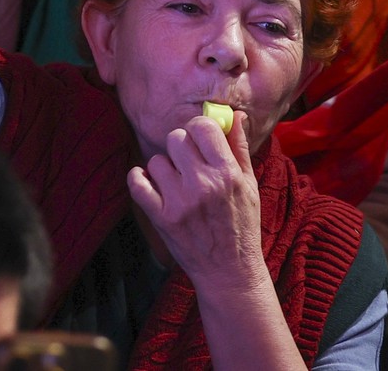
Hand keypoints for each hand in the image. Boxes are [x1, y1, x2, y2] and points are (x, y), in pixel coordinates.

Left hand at [129, 110, 264, 289]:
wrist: (229, 272)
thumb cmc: (241, 225)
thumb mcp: (250, 185)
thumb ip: (239, 148)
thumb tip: (234, 116)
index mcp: (227, 173)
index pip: (202, 127)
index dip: (198, 129)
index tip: (198, 139)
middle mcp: (203, 185)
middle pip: (176, 138)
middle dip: (180, 146)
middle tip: (187, 162)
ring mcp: (180, 202)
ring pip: (157, 160)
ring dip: (164, 167)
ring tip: (175, 182)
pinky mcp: (162, 219)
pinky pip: (137, 185)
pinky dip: (138, 179)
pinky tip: (147, 181)